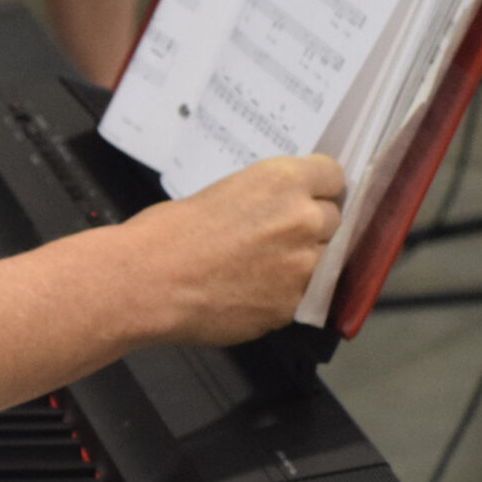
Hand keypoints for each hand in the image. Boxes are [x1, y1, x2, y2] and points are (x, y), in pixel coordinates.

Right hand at [120, 154, 345, 345]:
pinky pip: (304, 294)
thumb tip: (279, 211)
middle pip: (333, 219)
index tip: (309, 195)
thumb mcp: (223, 192)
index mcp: (282, 181)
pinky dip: (285, 293)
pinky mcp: (293, 305)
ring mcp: (302, 266)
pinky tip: (252, 290)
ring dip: (303, 260)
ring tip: (263, 265)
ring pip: (324, 260)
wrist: (148, 282)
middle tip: (277, 233)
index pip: (334, 176)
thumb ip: (265, 199)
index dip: (319, 187)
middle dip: (310, 225)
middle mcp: (302, 219)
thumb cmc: (168, 233)